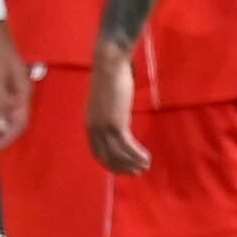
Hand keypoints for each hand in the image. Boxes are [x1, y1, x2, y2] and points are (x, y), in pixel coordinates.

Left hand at [86, 44, 148, 176]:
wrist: (109, 64)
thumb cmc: (110, 79)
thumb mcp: (107, 102)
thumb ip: (110, 116)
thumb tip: (120, 124)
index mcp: (90, 124)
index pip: (98, 152)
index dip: (111, 164)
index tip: (123, 169)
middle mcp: (94, 129)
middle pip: (108, 157)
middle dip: (122, 167)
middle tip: (137, 172)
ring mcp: (104, 127)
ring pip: (119, 154)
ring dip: (133, 163)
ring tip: (145, 166)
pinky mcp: (116, 123)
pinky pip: (128, 147)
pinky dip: (138, 155)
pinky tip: (147, 157)